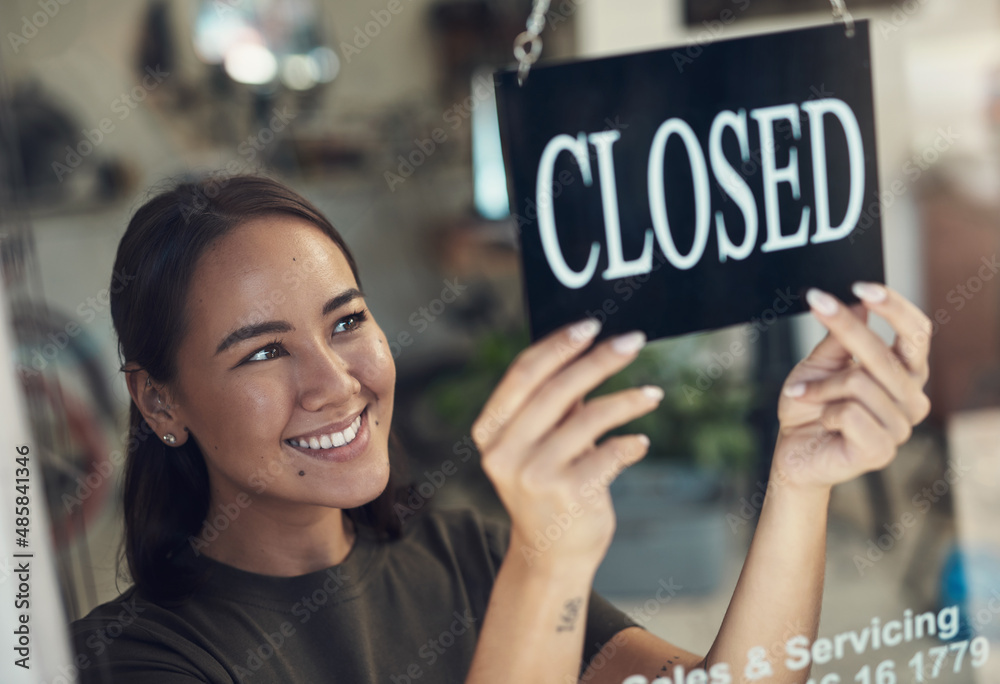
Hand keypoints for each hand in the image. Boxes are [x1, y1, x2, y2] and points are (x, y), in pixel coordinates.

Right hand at [471, 319, 662, 574]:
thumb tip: (587, 348)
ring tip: (653, 394)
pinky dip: (630, 444)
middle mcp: (504, 452)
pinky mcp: (567, 494)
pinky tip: (640, 444)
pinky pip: (610, 453)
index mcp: (489, 432)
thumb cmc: (549, 488)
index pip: (523, 374)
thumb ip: (554, 403)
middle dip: (600, 359)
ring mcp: (534, 475)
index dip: (558, 345)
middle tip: (633, 341)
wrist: (552, 556)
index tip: (590, 325)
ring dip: (628, 400)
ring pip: (589, 418)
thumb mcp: (539, 444)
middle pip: (557, 389)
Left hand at [772, 282, 931, 490]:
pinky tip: (821, 420)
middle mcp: (911, 399)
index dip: (895, 308)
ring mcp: (901, 427)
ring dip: (821, 385)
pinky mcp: (882, 450)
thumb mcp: (820, 363)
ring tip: (805, 394)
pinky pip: (849, 412)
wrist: (793, 450)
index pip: (917, 333)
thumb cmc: (810, 404)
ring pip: (858, 382)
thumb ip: (841, 338)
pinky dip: (824, 409)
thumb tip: (858, 303)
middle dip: (844, 326)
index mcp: (905, 374)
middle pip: (882, 353)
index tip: (862, 286)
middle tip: (816, 301)